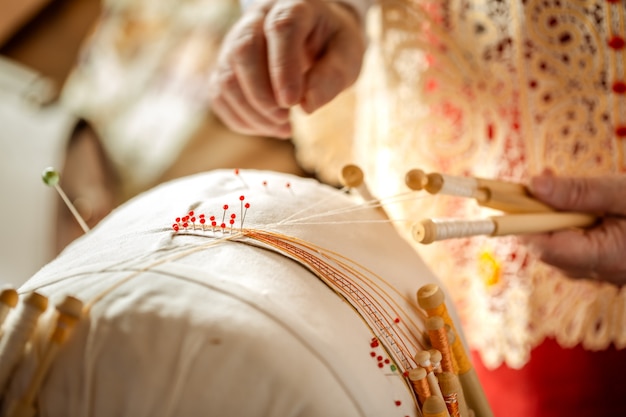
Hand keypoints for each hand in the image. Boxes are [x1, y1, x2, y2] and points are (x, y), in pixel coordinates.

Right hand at [208, 0, 365, 137]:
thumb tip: (307, 106)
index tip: (292, 104)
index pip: (280, 29)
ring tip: (283, 129)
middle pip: (243, 51)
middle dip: (261, 96)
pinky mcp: (226, 66)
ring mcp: (235, 41)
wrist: (315, 36)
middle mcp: (257, 19)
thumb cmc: (333, 45)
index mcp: (294, 7)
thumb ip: (332, 76)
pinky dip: (240, 119)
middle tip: (286, 120)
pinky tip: (267, 127)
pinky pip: (219, 95)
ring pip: (226, 77)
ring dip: (252, 113)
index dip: (283, 68)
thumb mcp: (347, 55)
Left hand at [522, 171, 625, 284]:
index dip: (525, 224)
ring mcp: (605, 274)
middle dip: (535, 218)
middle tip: (536, 184)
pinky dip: (567, 227)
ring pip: (559, 250)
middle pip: (548, 251)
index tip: (514, 197)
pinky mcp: (606, 266)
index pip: (547, 249)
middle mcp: (604, 273)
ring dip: (550, 220)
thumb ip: (579, 192)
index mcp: (609, 258)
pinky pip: (575, 250)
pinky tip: (574, 205)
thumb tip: (534, 186)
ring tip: (555, 186)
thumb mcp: (622, 192)